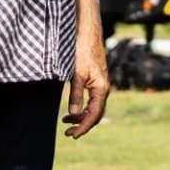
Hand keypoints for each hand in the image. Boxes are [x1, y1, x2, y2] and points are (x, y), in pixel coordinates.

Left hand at [64, 18, 110, 138]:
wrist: (88, 34)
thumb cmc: (83, 51)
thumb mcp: (76, 74)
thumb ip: (75, 94)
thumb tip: (73, 113)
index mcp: (101, 88)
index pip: (94, 115)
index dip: (83, 127)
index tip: (72, 135)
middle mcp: (103, 89)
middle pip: (96, 114)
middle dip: (82, 125)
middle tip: (67, 133)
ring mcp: (100, 85)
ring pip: (94, 108)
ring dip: (81, 117)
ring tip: (66, 121)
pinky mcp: (96, 81)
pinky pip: (92, 101)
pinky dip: (82, 108)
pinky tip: (72, 110)